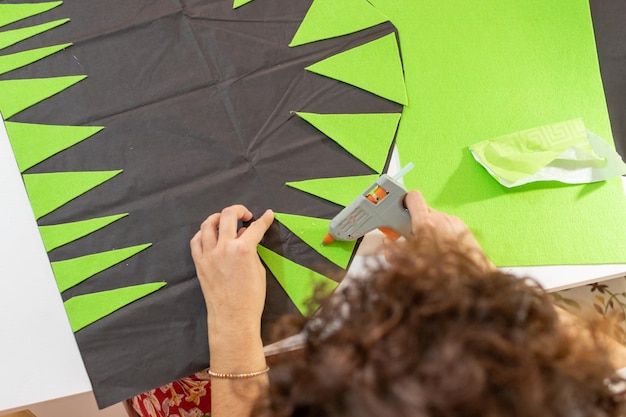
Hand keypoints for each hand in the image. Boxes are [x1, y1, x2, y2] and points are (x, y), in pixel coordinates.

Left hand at [190, 205, 273, 352]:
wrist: (233, 318)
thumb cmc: (250, 298)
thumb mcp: (258, 270)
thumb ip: (252, 250)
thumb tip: (246, 238)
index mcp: (244, 249)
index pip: (256, 227)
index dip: (265, 219)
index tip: (268, 215)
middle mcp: (224, 248)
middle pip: (228, 215)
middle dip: (239, 210)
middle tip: (245, 215)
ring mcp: (209, 255)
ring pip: (208, 224)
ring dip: (219, 218)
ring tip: (226, 220)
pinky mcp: (199, 263)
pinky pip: (196, 241)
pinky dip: (203, 233)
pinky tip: (210, 235)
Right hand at [385, 190, 493, 270]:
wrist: (470, 281)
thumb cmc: (442, 274)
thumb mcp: (410, 264)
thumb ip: (393, 251)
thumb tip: (388, 243)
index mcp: (425, 224)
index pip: (412, 197)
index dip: (404, 201)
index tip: (400, 209)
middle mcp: (441, 219)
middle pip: (423, 209)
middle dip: (415, 219)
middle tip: (412, 234)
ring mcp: (454, 222)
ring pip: (435, 217)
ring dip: (429, 227)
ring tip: (429, 245)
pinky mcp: (463, 228)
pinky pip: (447, 224)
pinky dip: (442, 232)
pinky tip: (443, 247)